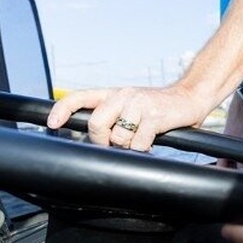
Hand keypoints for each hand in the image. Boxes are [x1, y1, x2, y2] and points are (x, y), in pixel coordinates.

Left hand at [46, 84, 209, 150]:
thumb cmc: (159, 106)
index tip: (52, 124)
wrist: (190, 97)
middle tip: (116, 144)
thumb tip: (94, 137)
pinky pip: (138, 144)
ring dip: (127, 146)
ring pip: (118, 138)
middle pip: (96, 124)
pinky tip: (150, 143)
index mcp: (114, 93)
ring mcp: (140, 105)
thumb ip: (112, 115)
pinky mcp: (155, 117)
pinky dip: (142, 150)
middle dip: (103, 141)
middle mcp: (124, 95)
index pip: (80, 97)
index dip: (62, 110)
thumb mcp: (132, 104)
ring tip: (139, 139)